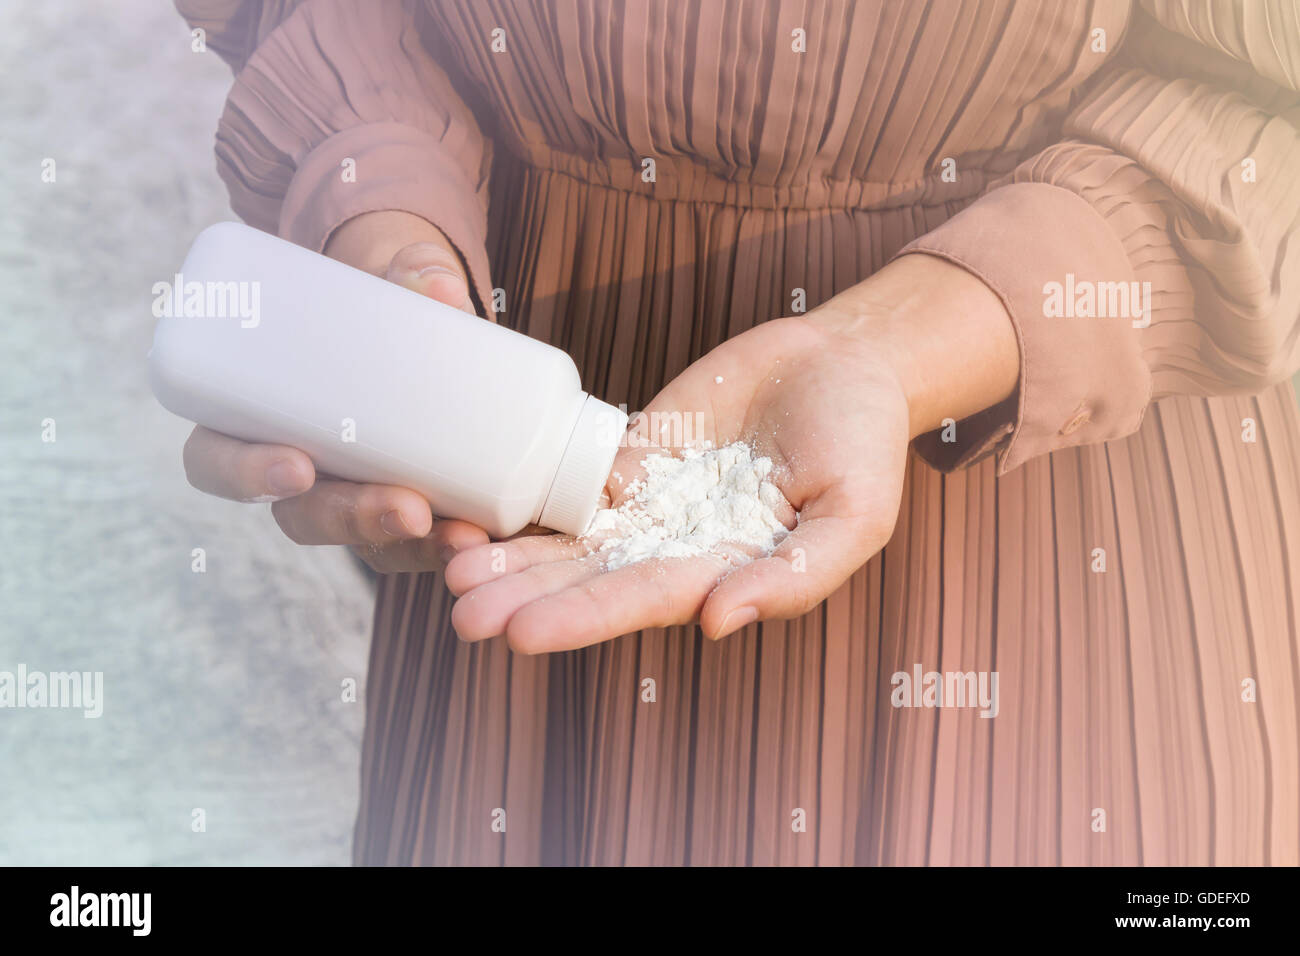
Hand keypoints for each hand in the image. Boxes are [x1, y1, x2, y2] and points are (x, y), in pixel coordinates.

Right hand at [179, 210, 491, 571]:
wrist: (428, 330)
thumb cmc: (379, 306)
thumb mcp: (389, 280)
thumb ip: (413, 270)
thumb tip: (439, 283)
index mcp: (252, 414)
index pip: (215, 459)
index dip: (242, 473)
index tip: (297, 466)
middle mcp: (294, 467)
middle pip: (299, 516)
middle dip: (351, 518)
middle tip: (405, 509)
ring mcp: (349, 495)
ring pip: (361, 541)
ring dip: (408, 541)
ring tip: (458, 533)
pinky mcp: (401, 508)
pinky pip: (412, 543)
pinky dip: (445, 544)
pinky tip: (480, 537)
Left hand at [444, 254, 1019, 651]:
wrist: (843, 365)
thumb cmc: (864, 446)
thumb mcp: (856, 516)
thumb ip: (796, 575)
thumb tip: (718, 623)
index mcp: (724, 571)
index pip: (641, 601)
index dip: (582, 617)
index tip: (521, 634)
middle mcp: (675, 545)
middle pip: (587, 578)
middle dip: (526, 598)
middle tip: (461, 614)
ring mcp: (649, 498)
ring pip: (569, 534)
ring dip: (514, 554)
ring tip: (452, 565)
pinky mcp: (633, 451)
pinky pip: (570, 474)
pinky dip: (528, 492)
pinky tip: (480, 504)